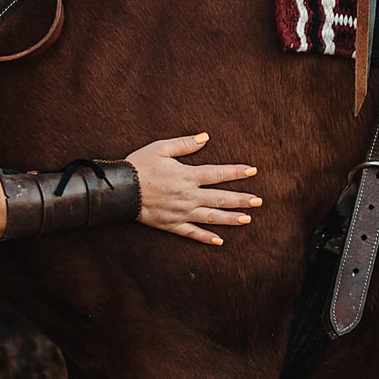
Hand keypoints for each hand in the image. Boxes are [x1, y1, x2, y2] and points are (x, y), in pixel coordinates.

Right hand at [126, 133, 259, 245]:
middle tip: (258, 201)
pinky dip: (206, 238)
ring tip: (247, 219)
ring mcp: (182, 212)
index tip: (252, 171)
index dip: (236, 172)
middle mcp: (189, 196)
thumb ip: (185, 144)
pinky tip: (219, 241)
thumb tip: (205, 137)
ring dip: (230, 218)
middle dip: (241, 199)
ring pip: (211, 217)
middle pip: (220, 198)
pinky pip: (192, 233)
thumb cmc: (139, 166)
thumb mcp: (161, 148)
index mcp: (187, 176)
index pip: (218, 174)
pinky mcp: (172, 225)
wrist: (120, 190)